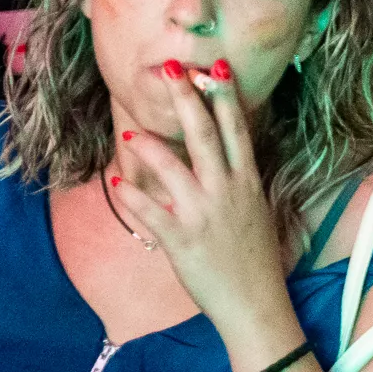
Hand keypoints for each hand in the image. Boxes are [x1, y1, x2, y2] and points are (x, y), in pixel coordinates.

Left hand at [110, 59, 297, 335]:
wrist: (254, 303)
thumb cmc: (256, 258)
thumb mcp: (256, 210)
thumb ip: (238, 182)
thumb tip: (223, 157)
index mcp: (248, 182)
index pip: (237, 131)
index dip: (225, 97)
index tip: (216, 68)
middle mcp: (227, 191)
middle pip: (204, 135)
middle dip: (187, 99)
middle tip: (170, 70)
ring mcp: (203, 214)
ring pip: (171, 167)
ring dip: (149, 145)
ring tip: (132, 131)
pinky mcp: (180, 238)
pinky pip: (148, 210)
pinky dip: (130, 195)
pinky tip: (116, 180)